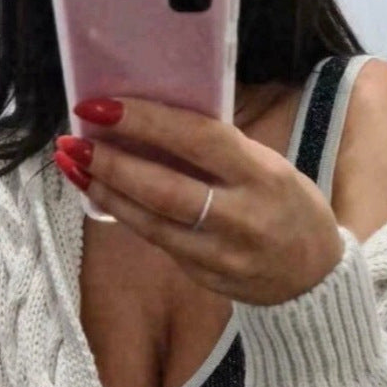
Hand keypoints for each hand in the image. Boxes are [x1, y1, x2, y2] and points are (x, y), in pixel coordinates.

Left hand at [52, 95, 344, 304]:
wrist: (313, 279)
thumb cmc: (287, 208)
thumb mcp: (269, 168)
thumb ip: (220, 153)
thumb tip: (154, 127)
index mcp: (261, 175)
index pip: (199, 140)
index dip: (148, 124)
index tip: (103, 108)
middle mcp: (241, 216)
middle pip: (166, 189)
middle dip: (114, 165)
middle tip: (74, 144)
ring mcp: (220, 254)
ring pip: (152, 223)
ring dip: (107, 194)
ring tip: (74, 168)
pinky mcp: (204, 278)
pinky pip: (158, 242)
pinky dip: (127, 217)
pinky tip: (101, 196)